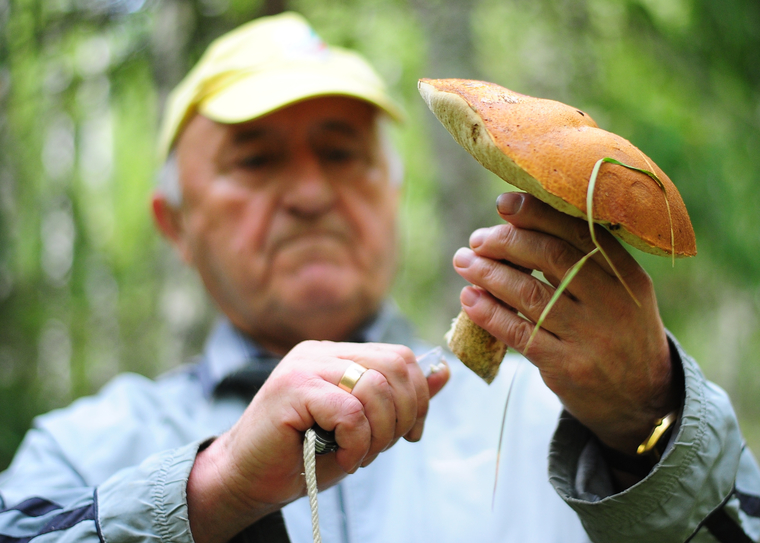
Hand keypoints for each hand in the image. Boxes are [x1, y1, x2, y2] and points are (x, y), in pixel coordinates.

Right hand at [186, 341, 448, 542]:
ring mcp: (305, 366)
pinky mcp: (292, 388)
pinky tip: (344, 459)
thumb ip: (400, 398)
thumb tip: (444, 372)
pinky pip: (350, 411)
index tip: (409, 433)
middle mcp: (321, 353)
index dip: (418, 397)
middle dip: (405, 414)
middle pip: (395, 366)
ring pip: (375, 388)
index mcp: (337, 355)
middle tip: (384, 446)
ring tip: (360, 454)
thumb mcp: (363, 427)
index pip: (399, 357)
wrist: (246, 480)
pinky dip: (357, 443)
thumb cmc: (302, 455)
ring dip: (379, 434)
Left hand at [452, 192, 679, 454]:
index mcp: (627, 274)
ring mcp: (591, 336)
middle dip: (507, 242)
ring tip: (464, 262)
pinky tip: (468, 299)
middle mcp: (613, 301)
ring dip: (489, 274)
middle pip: (551, 257)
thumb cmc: (618, 332)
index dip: (537, 214)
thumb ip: (584, 261)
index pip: (579, 232)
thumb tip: (517, 225)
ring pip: (530, 294)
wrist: (643, 399)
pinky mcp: (568, 366)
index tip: (504, 204)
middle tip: (477, 240)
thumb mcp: (621, 293)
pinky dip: (489, 314)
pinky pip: (520, 333)